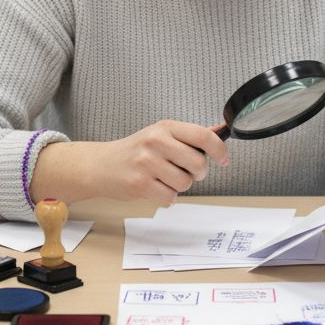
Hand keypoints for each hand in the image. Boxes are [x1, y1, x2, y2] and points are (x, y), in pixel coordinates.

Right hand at [85, 120, 229, 205]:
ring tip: (165, 178)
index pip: (203, 135)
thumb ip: (190, 135)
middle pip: (198, 163)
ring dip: (180, 186)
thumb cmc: (135, 150)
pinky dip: (167, 196)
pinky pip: (170, 197)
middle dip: (198, 173)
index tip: (223, 159)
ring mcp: (146, 163)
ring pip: (185, 183)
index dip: (219, 150)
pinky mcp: (140, 184)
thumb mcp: (161, 134)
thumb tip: (221, 129)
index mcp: (165, 128)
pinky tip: (155, 187)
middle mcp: (156, 142)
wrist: (101, 165)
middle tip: (186, 171)